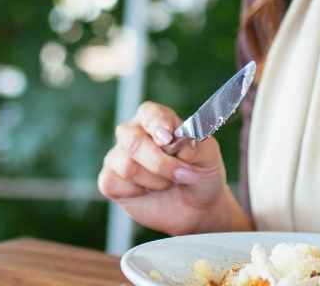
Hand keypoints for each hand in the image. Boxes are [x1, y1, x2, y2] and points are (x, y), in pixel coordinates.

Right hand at [97, 100, 239, 235]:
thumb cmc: (201, 172)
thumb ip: (194, 143)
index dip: (157, 124)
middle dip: (159, 162)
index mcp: (156, 119)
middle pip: (133, 140)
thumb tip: (176, 138)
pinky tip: (148, 191)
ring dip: (155, 180)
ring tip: (168, 183)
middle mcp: (133, 133)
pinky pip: (112, 183)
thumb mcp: (208, 156)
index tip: (168, 139)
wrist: (197, 206)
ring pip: (127, 166)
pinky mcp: (110, 180)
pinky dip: (136, 192)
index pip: (149, 113)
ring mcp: (119, 156)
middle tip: (182, 173)